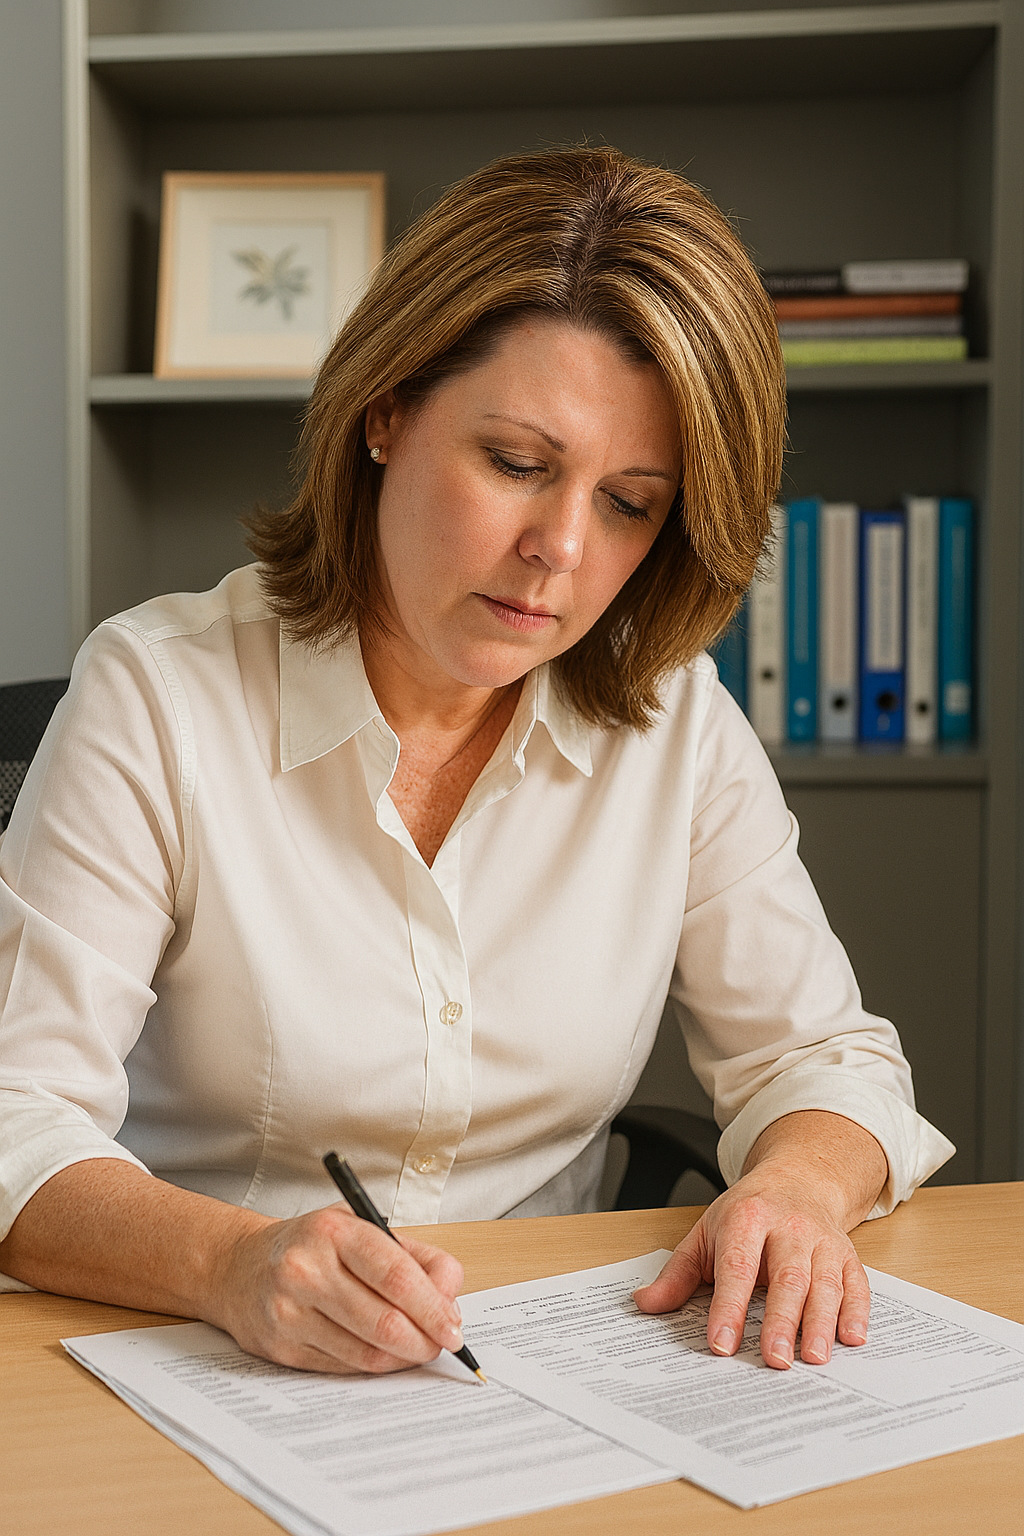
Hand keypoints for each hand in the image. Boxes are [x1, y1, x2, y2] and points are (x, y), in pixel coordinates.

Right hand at [210, 1203, 464, 1374]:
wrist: (238, 1266)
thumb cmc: (314, 1245)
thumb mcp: (362, 1228)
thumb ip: (413, 1256)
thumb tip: (450, 1299)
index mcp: (333, 1231)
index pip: (397, 1276)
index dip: (434, 1307)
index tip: (454, 1325)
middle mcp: (306, 1269)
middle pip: (385, 1321)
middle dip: (425, 1339)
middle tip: (444, 1343)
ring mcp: (289, 1312)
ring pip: (366, 1352)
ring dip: (403, 1357)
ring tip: (418, 1348)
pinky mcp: (281, 1348)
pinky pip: (344, 1367)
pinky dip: (374, 1364)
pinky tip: (385, 1353)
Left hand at [632, 1111, 885, 1368]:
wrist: (797, 1179)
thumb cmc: (746, 1214)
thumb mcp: (706, 1234)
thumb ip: (677, 1274)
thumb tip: (644, 1305)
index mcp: (747, 1219)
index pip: (737, 1266)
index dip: (728, 1307)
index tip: (721, 1344)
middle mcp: (789, 1228)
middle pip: (787, 1278)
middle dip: (781, 1321)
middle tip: (775, 1361)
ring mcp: (822, 1241)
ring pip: (824, 1284)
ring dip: (821, 1323)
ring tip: (814, 1359)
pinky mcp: (847, 1255)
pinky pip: (856, 1284)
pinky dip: (857, 1312)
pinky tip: (851, 1338)